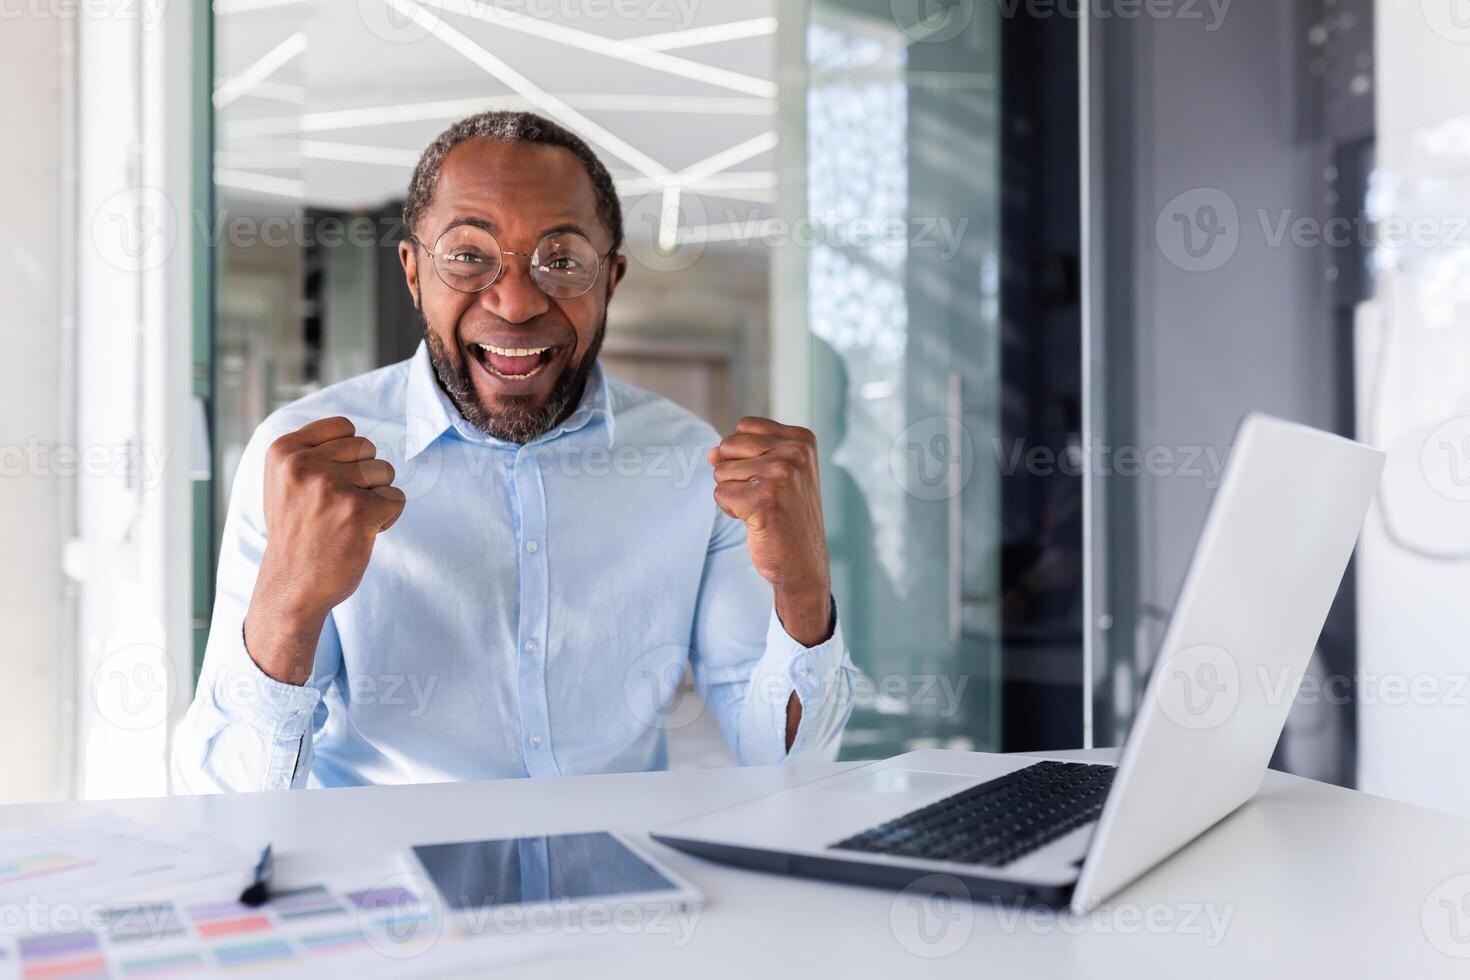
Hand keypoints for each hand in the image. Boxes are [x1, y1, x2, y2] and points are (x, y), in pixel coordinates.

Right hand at [245, 416, 405, 684]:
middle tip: (338, 507)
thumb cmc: (298, 532)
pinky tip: (363, 533)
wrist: (292, 586)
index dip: (349, 454)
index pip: (344, 427)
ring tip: (348, 520)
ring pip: (385, 470)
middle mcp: (303, 465)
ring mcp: (330, 487)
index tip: (329, 482)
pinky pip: (396, 498)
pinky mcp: (357, 512)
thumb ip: (310, 451)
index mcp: (283, 451)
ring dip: (376, 496)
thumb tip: (354, 430)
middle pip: (367, 447)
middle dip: (364, 475)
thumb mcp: (286, 481)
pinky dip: (388, 517)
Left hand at [708, 417, 832, 647]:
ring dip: (733, 495)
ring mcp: (781, 475)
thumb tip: (711, 454)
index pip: (744, 426)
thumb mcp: (773, 474)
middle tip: (763, 497)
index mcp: (801, 440)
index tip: (769, 478)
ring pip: (720, 471)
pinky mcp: (764, 499)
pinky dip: (730, 511)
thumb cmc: (786, 516)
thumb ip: (741, 454)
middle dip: (734, 474)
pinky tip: (756, 521)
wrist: (803, 564)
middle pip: (728, 446)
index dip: (743, 455)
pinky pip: (720, 494)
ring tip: (761, 509)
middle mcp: (795, 452)